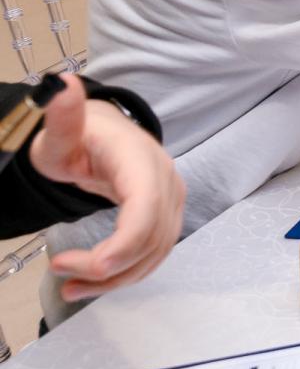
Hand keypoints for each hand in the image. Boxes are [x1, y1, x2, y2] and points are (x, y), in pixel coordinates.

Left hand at [33, 76, 185, 300]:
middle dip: (109, 266)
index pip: (146, 209)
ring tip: (71, 285)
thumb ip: (61, 117)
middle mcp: (165, 180)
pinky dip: (126, 274)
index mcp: (140, 161)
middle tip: (60, 270)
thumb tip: (61, 84)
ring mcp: (171, 199)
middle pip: (151, 237)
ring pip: (155, 252)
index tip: (89, 266)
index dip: (124, 244)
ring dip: (116, 278)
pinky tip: (93, 280)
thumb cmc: (79, 138)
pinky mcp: (167, 215)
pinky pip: (154, 252)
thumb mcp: (60, 134)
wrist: (100, 138)